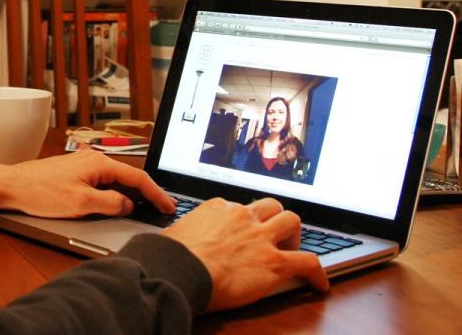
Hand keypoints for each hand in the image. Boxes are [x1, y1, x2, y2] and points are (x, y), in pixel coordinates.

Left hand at [0, 148, 175, 217]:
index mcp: (99, 163)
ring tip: (144, 209)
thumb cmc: (41, 192)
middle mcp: (93, 160)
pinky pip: (102, 183)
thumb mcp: (81, 204)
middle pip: (128, 178)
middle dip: (146, 194)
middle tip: (161, 209)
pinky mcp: (75, 174)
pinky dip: (114, 194)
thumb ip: (110, 203)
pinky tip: (116, 204)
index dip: (156, 194)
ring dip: (129, 195)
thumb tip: (127, 204)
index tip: (168, 206)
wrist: (12, 186)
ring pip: (114, 181)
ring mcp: (84, 166)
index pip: (137, 178)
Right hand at [163, 197, 329, 310]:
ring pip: (292, 221)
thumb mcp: (175, 233)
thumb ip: (186, 232)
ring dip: (295, 235)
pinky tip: (319, 283)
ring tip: (293, 250)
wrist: (180, 270)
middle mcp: (242, 217)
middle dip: (274, 218)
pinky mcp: (275, 262)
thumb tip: (176, 240)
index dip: (245, 220)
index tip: (244, 231)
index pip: (240, 207)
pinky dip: (317, 272)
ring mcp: (261, 238)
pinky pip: (308, 262)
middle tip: (272, 236)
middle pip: (270, 206)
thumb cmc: (171, 255)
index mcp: (218, 208)